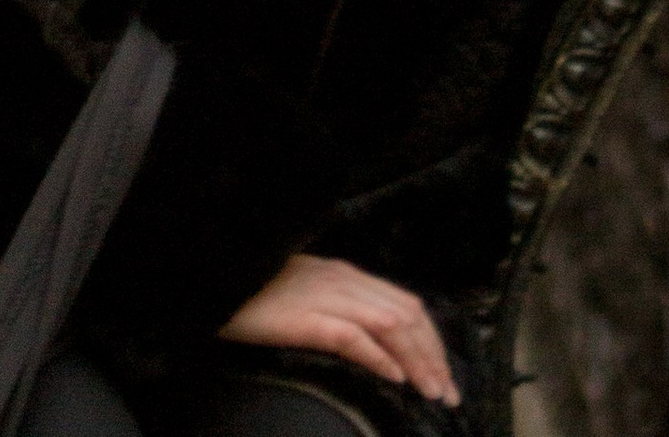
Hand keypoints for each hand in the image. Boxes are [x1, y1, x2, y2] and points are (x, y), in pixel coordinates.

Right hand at [220, 255, 455, 403]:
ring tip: (433, 391)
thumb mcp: (307, 296)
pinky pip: (352, 337)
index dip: (431, 340)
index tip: (444, 374)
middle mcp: (346, 281)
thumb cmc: (257, 296)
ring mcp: (327, 297)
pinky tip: (396, 378)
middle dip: (434, 355)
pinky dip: (379, 357)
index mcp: (348, 275)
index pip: (406, 305)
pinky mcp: (306, 318)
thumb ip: (339, 309)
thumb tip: (372, 343)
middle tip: (448, 394)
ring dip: (417, 360)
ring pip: (390, 324)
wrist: (220, 279)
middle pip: (407, 315)